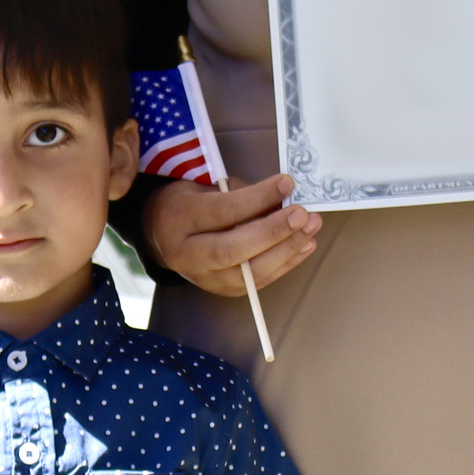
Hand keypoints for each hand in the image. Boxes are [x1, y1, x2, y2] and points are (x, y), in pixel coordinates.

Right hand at [146, 174, 318, 297]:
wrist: (162, 234)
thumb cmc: (191, 202)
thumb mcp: (206, 186)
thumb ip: (241, 193)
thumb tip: (283, 196)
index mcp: (178, 219)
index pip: (222, 212)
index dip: (257, 199)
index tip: (286, 184)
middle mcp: (186, 254)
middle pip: (232, 249)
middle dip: (273, 232)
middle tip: (303, 214)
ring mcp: (203, 278)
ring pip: (248, 273)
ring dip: (286, 250)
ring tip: (311, 229)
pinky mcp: (222, 290)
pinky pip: (258, 282)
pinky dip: (286, 263)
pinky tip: (305, 245)